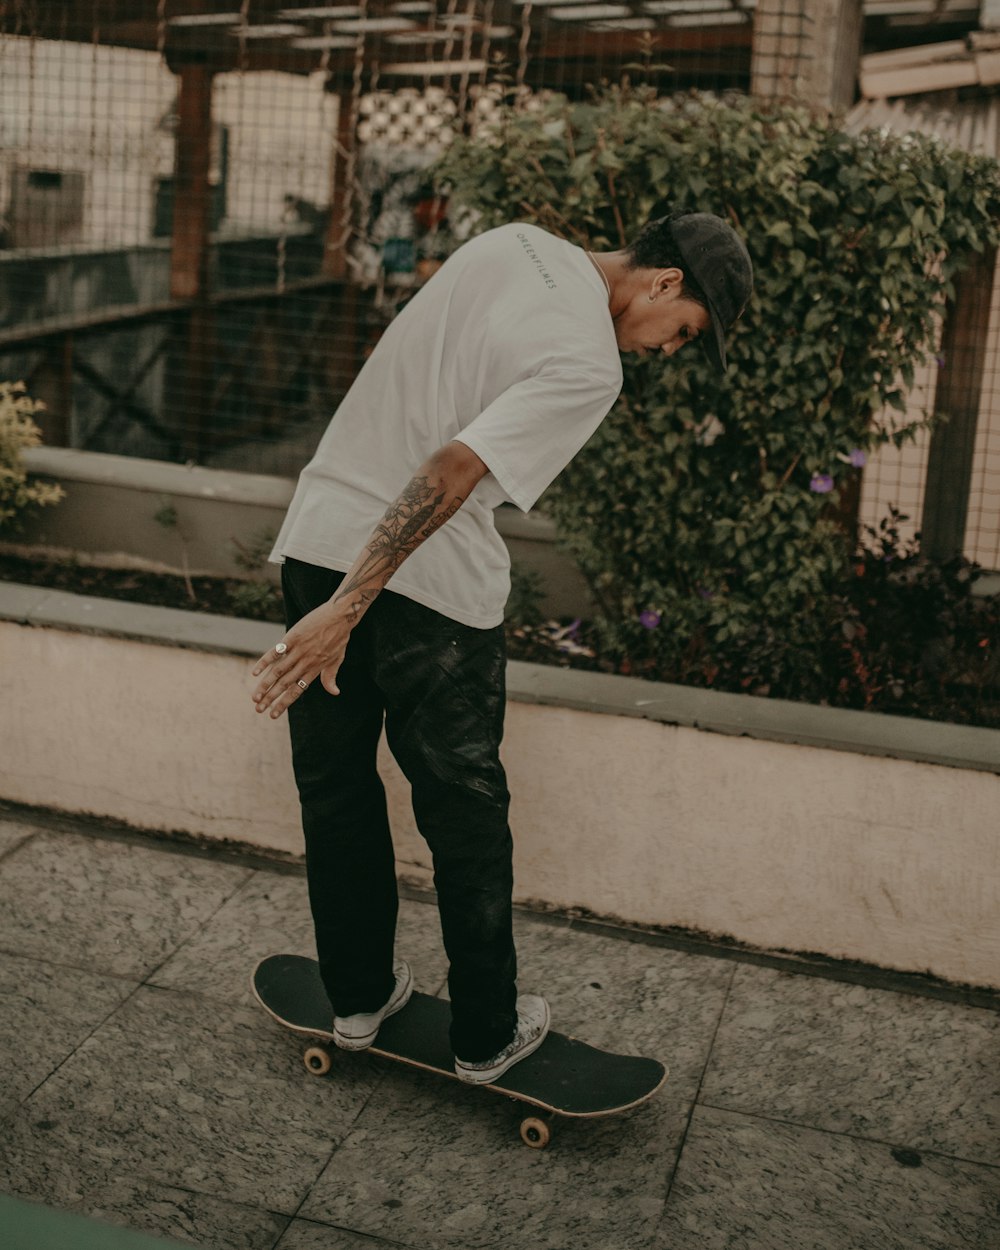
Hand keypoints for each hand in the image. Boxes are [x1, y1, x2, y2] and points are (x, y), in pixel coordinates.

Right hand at [251, 599, 351, 718]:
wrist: (341, 615)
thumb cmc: (339, 637)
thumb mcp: (338, 659)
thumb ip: (330, 677)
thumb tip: (334, 693)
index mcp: (314, 669)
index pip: (297, 691)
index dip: (284, 703)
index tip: (273, 715)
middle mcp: (305, 662)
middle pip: (284, 684)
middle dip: (270, 698)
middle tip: (258, 709)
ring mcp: (298, 650)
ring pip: (278, 671)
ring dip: (265, 685)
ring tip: (255, 697)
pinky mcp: (293, 637)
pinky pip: (276, 652)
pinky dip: (264, 662)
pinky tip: (255, 672)